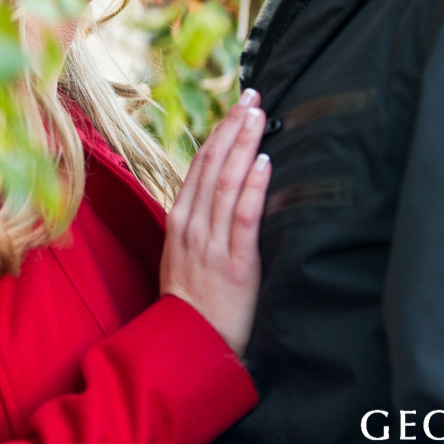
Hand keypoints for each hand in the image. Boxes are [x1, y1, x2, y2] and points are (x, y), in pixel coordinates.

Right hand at [160, 88, 270, 358]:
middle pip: (213, 166)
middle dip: (233, 128)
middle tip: (253, 98)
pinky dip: (254, 187)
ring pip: (227, 184)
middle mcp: (192, 226)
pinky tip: (264, 162)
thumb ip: (202, 221)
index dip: (219, 134)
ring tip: (259, 117)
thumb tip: (227, 188)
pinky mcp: (234, 264)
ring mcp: (211, 244)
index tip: (237, 108)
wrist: (189, 345)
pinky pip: (244, 218)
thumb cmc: (192, 301)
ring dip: (244, 146)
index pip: (200, 166)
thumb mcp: (185, 254)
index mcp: (179, 220)